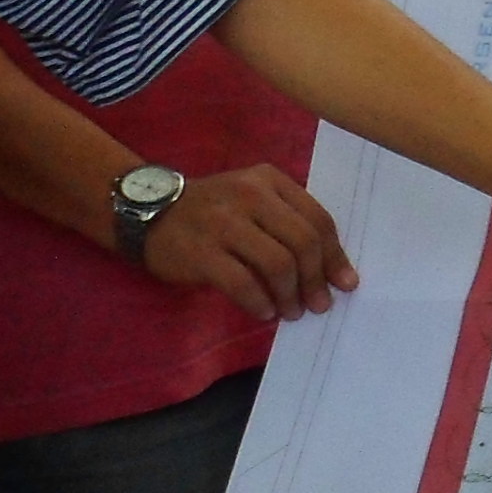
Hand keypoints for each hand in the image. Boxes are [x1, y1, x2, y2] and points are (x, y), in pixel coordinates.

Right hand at [144, 162, 356, 321]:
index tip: (345, 283)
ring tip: (291, 311)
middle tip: (318, 305)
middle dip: (316, 279)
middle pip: (303, 241)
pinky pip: (243, 283)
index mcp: (269, 180)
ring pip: (278, 263)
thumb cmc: (210, 212)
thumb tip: (329, 273)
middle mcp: (249, 194)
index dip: (335, 256)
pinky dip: (260, 302)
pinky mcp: (201, 251)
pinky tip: (264, 312)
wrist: (147, 213)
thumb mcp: (252, 202)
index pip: (317, 218)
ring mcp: (223, 221)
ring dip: (291, 295)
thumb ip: (287, 224)